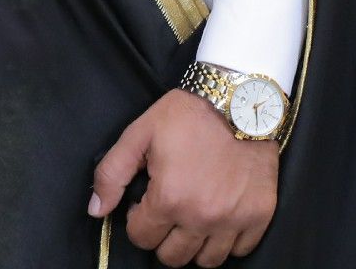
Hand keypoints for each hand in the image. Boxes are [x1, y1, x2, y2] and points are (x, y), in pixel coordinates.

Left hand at [89, 89, 276, 265]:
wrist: (242, 102)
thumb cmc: (189, 116)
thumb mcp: (140, 134)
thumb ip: (112, 174)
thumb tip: (95, 211)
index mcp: (170, 199)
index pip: (141, 238)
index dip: (137, 220)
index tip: (145, 202)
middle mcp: (202, 218)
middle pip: (172, 257)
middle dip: (162, 237)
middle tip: (167, 212)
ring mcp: (234, 221)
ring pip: (207, 261)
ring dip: (194, 245)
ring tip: (191, 218)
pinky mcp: (259, 217)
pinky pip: (240, 251)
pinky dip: (227, 241)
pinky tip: (218, 218)